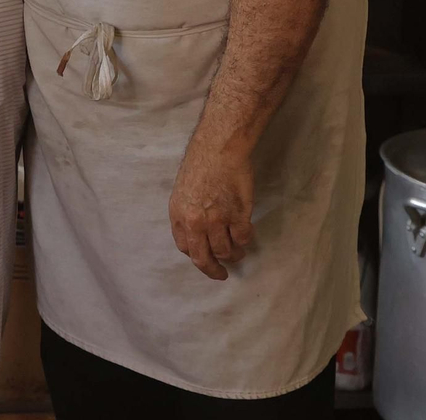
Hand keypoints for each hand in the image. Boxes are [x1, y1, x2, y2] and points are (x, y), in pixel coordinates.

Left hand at [168, 140, 254, 280]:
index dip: (196, 255)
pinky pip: (242, 239)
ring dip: (233, 255)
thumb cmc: (201, 165)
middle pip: (202, 258)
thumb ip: (188, 214)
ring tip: (238, 252)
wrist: (218, 150)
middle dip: (212, 271)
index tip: (204, 259)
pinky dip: (245, 240)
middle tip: (221, 275)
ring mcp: (217, 221)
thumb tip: (197, 233)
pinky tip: (246, 234)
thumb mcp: (183, 191)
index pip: (185, 248)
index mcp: (179, 216)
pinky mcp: (238, 217)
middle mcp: (195, 223)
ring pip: (225, 251)